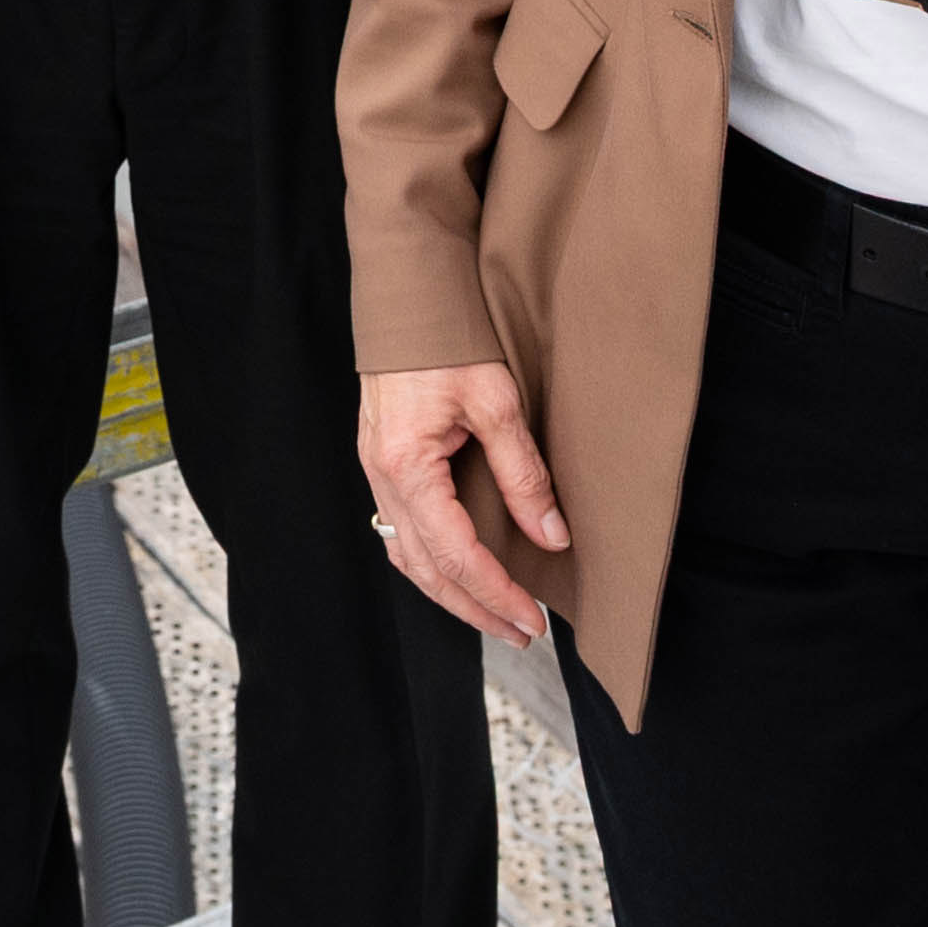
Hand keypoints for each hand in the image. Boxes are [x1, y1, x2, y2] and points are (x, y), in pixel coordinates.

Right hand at [358, 361, 565, 644]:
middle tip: (521, 633)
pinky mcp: (381, 462)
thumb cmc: (449, 337)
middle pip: (427, 570)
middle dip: (475, 609)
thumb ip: (523, 473)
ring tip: (493, 614)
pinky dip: (429, 563)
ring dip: (451, 593)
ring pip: (408, 557)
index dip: (496, 593)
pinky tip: (455, 572)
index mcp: (408, 465)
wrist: (408, 293)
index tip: (532, 619)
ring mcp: (375, 471)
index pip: (456, 554)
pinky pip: (399, 532)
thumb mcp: (497, 402)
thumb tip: (551, 535)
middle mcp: (382, 476)